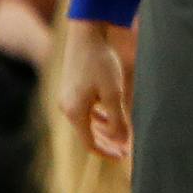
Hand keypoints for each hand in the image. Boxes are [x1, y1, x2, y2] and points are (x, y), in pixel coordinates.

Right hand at [57, 20, 134, 158]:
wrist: (87, 36)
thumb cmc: (101, 63)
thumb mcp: (114, 93)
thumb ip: (117, 119)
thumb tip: (121, 142)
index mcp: (75, 113)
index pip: (90, 143)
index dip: (108, 151)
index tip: (125, 156)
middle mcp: (67, 109)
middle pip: (88, 135)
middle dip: (107, 143)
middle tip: (126, 150)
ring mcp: (68, 99)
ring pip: (87, 123)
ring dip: (104, 130)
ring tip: (122, 134)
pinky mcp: (72, 89)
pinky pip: (85, 111)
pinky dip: (98, 117)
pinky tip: (110, 115)